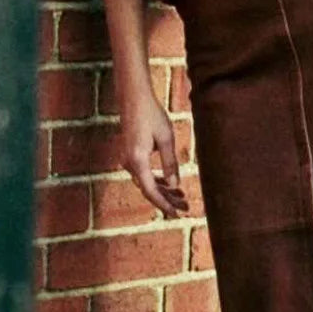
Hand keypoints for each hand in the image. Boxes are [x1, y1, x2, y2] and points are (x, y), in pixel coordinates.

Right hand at [119, 92, 188, 218]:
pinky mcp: (130, 154)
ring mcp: (127, 158)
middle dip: (167, 200)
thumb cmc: (151, 114)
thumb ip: (170, 163)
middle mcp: (129, 163)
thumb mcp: (166, 138)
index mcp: (137, 160)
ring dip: (163, 190)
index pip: (151, 191)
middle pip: (148, 189)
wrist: (134, 97)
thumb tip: (175, 186)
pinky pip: (143, 174)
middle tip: (185, 207)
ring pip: (146, 182)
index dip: (164, 205)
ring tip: (181, 197)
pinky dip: (156, 180)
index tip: (177, 214)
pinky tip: (169, 183)